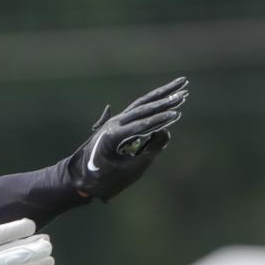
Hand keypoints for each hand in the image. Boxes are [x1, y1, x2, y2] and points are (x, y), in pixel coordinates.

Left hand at [67, 77, 187, 200]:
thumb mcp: (128, 171)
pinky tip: (164, 94)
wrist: (80, 179)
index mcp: (112, 136)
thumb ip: (149, 152)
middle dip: (165, 98)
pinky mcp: (118, 124)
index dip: (160, 120)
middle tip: (185, 89)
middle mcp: (113, 124)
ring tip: (181, 84)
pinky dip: (152, 102)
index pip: (141, 125)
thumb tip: (166, 132)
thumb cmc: (103, 180)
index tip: (177, 114)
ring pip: (141, 104)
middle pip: (143, 106)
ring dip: (161, 94)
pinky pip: (137, 110)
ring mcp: (115, 122)